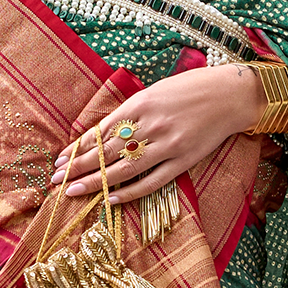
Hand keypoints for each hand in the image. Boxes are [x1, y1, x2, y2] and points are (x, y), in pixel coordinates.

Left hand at [51, 65, 265, 203]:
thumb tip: (102, 133)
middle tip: (56, 181)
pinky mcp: (183, 161)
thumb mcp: (155, 91)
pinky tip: (111, 199)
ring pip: (124, 169)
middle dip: (78, 167)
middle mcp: (151, 125)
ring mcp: (168, 145)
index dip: (78, 148)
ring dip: (96, 182)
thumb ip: (130, 112)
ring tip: (74, 192)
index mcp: (141, 104)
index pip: (101, 131)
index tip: (60, 160)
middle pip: (107, 152)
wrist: (230, 95)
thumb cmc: (190, 88)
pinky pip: (152, 181)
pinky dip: (130, 192)